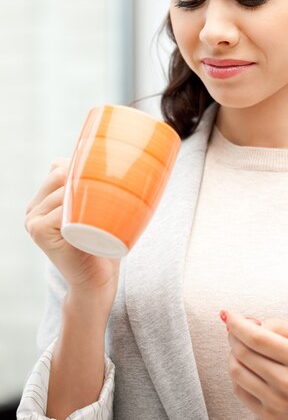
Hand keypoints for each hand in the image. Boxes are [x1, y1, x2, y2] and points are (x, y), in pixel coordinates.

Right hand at [25, 158, 120, 307]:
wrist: (97, 281)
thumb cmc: (102, 242)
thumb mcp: (96, 208)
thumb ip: (91, 186)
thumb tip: (103, 155)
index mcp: (43, 199)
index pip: (60, 166)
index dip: (83, 172)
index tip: (103, 188)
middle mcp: (34, 208)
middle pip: (61, 173)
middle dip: (86, 182)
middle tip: (106, 203)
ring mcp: (33, 219)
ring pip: (64, 188)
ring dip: (89, 197)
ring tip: (102, 215)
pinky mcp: (38, 230)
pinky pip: (62, 207)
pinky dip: (82, 212)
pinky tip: (91, 225)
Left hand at [222, 311, 287, 419]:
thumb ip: (283, 326)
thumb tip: (254, 324)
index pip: (257, 338)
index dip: (236, 323)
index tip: (227, 314)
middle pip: (243, 353)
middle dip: (233, 335)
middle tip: (236, 327)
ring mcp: (277, 403)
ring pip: (237, 372)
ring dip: (232, 353)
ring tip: (242, 346)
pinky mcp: (270, 417)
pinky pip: (240, 391)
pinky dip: (237, 373)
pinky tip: (247, 365)